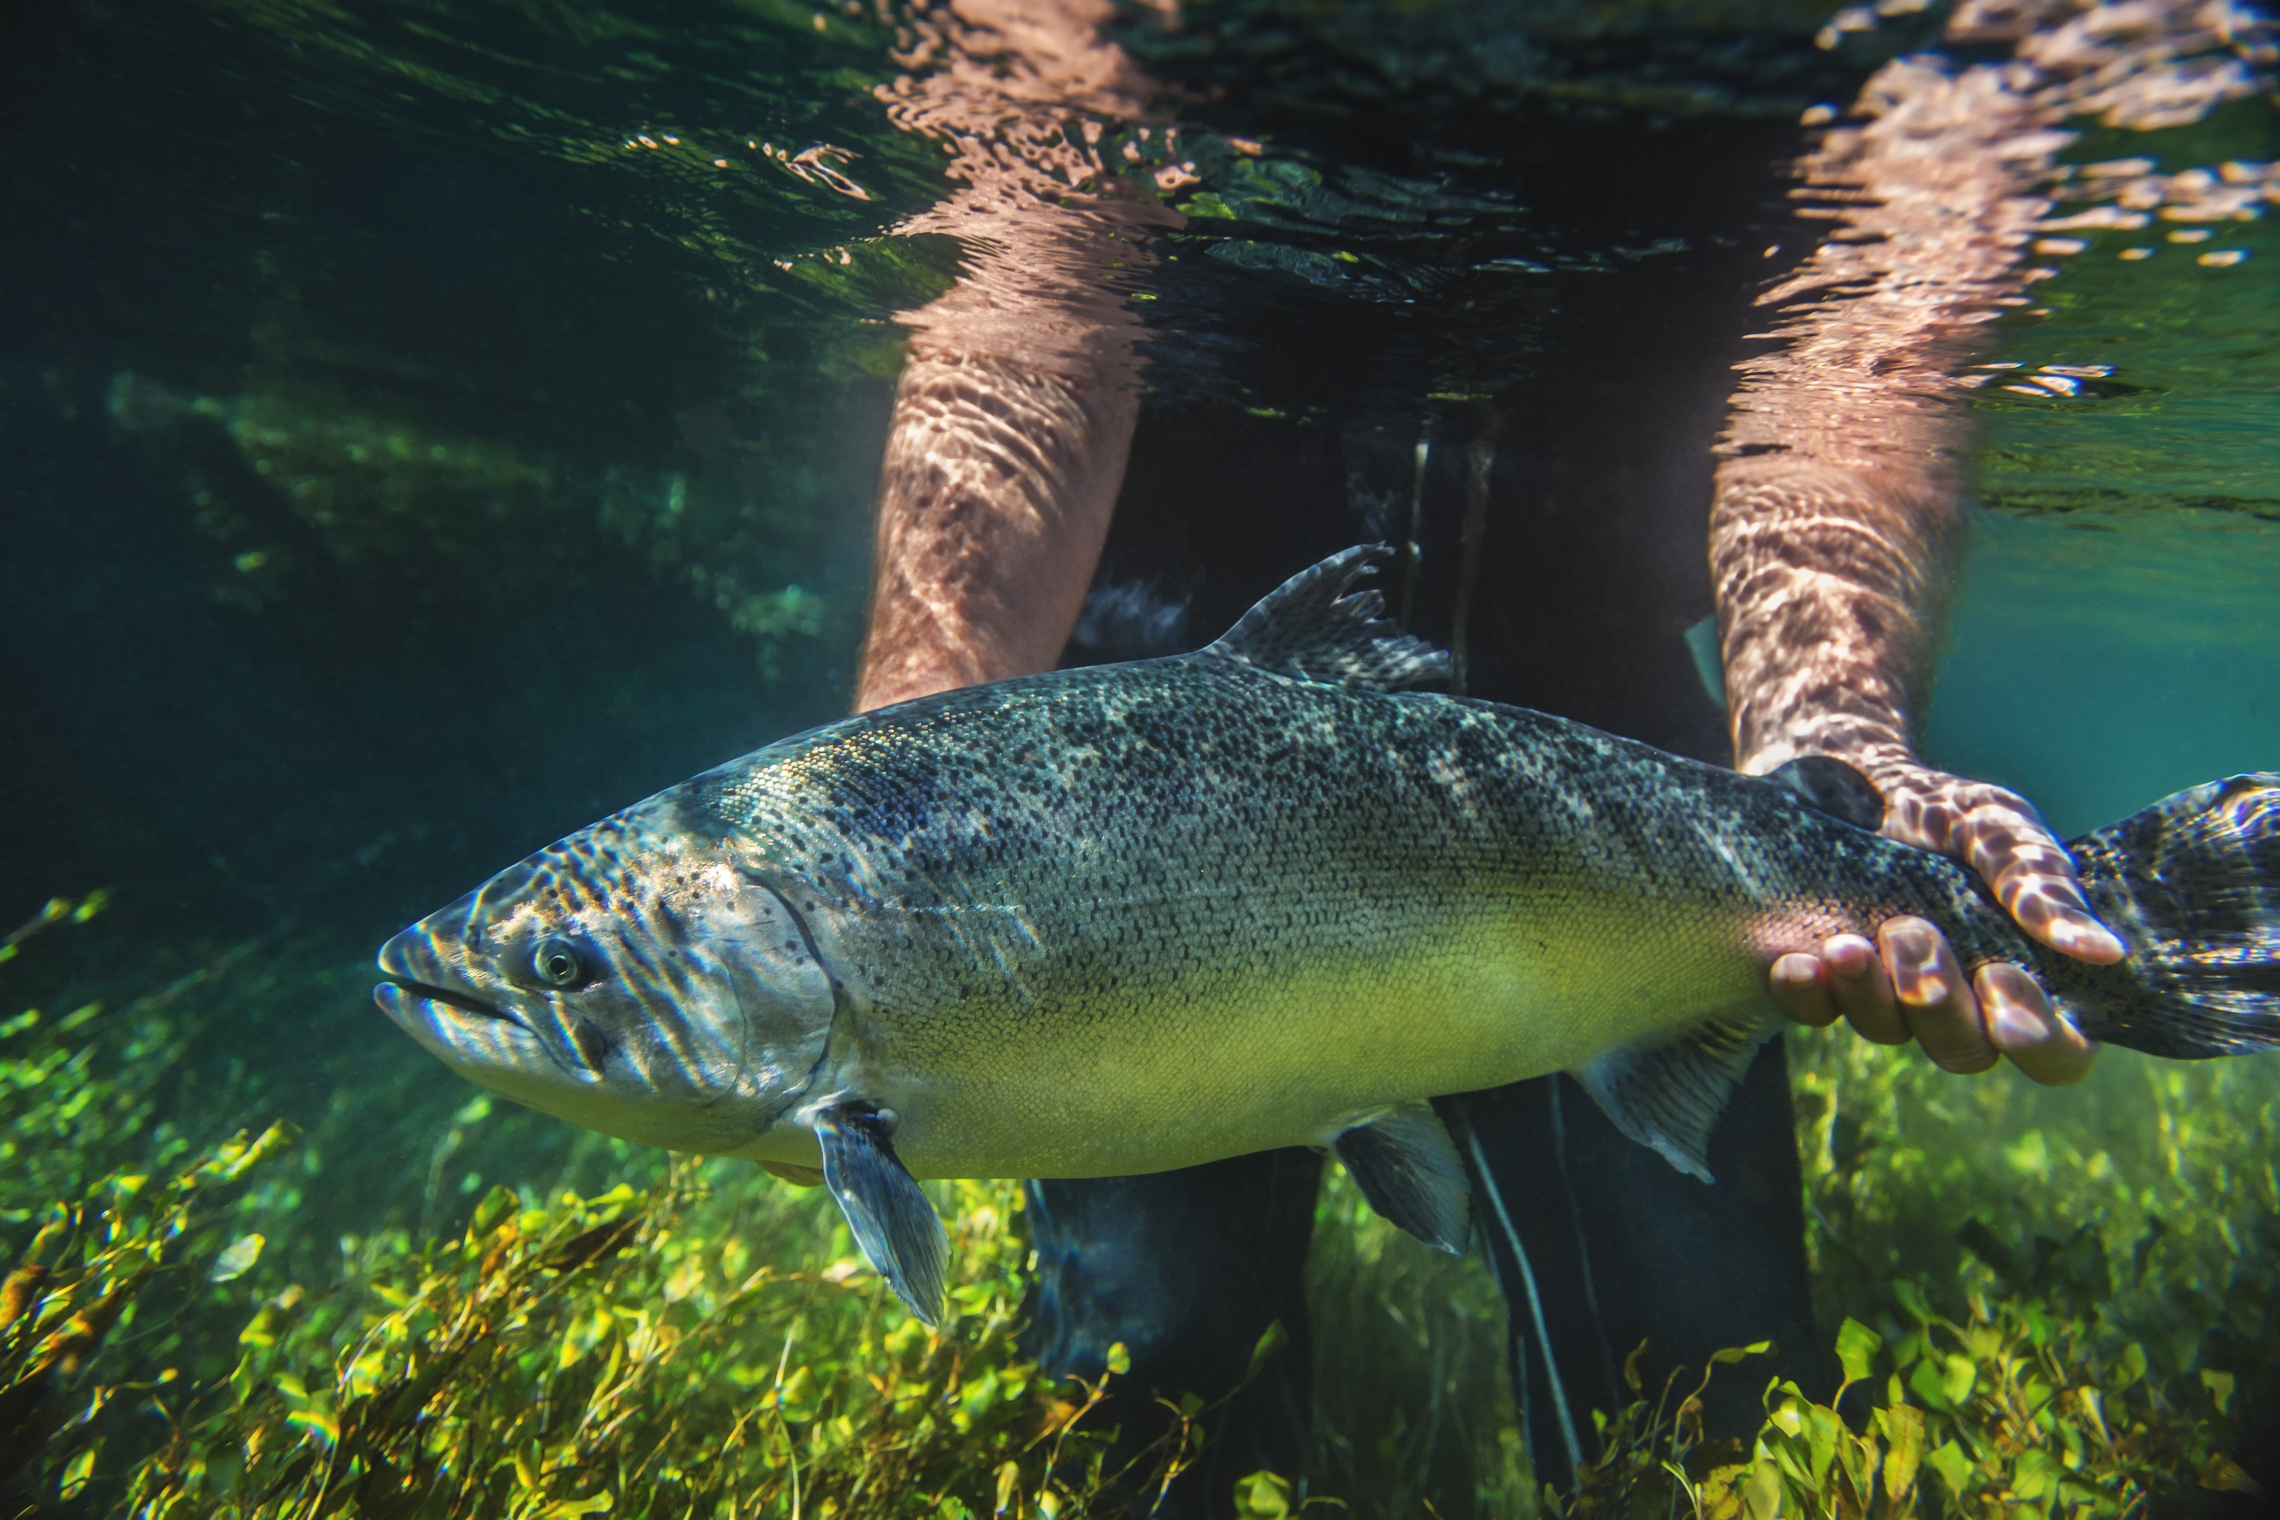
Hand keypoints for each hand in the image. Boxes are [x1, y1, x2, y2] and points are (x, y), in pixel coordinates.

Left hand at [1768, 762, 2118, 1085]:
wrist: (1840, 772)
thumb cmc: (1939, 808)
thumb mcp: (1996, 828)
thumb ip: (2040, 885)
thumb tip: (2105, 952)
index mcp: (2020, 977)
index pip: (2056, 1051)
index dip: (2039, 1038)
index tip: (2002, 980)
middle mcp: (1958, 1001)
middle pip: (1965, 1052)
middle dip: (1939, 1000)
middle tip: (1911, 931)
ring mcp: (1886, 997)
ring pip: (1889, 1032)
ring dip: (1871, 993)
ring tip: (1850, 941)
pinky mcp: (1822, 982)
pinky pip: (1815, 1013)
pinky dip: (1808, 994)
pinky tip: (1799, 963)